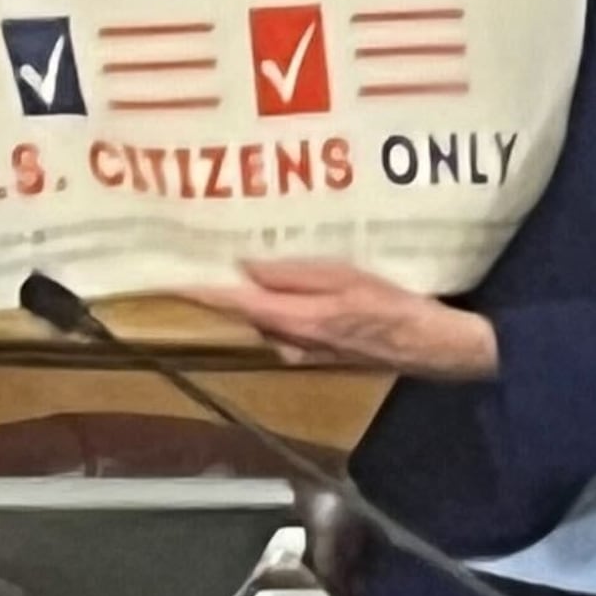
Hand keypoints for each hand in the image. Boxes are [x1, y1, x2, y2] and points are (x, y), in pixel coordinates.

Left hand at [173, 261, 500, 381]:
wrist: (429, 346)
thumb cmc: (392, 307)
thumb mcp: (345, 278)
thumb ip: (294, 274)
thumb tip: (245, 265)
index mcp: (292, 320)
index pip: (232, 302)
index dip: (198, 289)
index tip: (166, 273)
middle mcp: (288, 340)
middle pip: (244, 309)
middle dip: (223, 282)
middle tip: (206, 246)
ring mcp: (302, 349)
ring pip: (265, 315)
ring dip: (253, 290)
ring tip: (245, 253)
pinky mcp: (319, 348)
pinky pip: (286, 321)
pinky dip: (279, 300)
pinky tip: (290, 280)